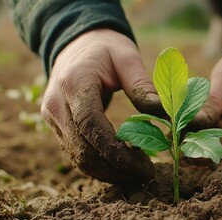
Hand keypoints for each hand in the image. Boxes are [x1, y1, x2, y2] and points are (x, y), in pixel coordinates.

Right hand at [41, 29, 162, 183]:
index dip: (115, 150)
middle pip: (83, 149)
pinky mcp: (55, 125)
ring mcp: (52, 116)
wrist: (78, 44)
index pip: (90, 125)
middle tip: (147, 174)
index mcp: (74, 83)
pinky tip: (121, 167)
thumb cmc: (106, 49)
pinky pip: (75, 153)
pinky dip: (99, 165)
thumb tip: (170, 115)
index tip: (144, 165)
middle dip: (116, 168)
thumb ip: (143, 87)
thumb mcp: (127, 58)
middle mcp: (56, 103)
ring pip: (78, 157)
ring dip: (108, 172)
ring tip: (137, 174)